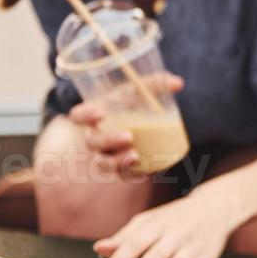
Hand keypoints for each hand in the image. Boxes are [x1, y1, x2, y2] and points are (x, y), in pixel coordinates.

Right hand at [68, 74, 183, 175]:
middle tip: (128, 136)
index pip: (78, 115)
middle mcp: (96, 136)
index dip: (85, 115)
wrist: (142, 126)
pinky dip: (129, 172)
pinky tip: (141, 169)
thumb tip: (178, 83)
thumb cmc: (133, 102)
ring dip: (116, 161)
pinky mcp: (120, 166)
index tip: (100, 113)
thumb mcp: (139, 92)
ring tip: (134, 155)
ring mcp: (106, 153)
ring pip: (103, 162)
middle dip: (107, 141)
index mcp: (94, 114)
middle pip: (92, 142)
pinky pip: (121, 173)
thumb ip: (155, 85)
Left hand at [94, 191, 233, 257]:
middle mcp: (175, 234)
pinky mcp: (208, 256)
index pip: (134, 243)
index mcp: (156, 225)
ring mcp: (192, 245)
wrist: (214, 207)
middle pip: (156, 255)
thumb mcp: (149, 221)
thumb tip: (99, 249)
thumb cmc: (173, 218)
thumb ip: (125, 237)